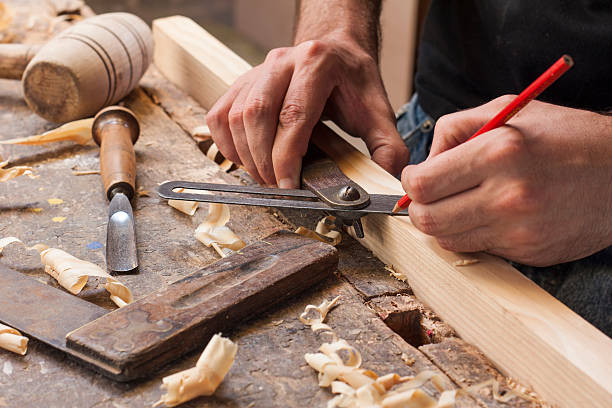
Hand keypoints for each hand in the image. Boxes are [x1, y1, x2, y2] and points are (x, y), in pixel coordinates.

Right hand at [206, 35, 408, 187]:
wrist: (334, 50)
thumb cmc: (352, 80)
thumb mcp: (378, 109)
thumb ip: (387, 147)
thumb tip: (389, 182)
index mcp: (317, 63)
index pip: (293, 115)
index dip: (286, 156)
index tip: (288, 185)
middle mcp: (281, 62)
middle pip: (256, 115)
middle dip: (263, 160)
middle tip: (277, 186)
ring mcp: (257, 71)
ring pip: (235, 116)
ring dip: (245, 155)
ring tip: (265, 176)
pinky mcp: (242, 83)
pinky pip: (220, 115)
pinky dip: (226, 143)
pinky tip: (245, 158)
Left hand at [401, 96, 611, 265]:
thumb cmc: (566, 136)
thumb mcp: (508, 110)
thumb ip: (454, 129)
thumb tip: (424, 161)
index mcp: (498, 153)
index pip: (422, 185)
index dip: (411, 182)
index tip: (418, 177)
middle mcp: (507, 196)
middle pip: (427, 220)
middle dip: (420, 207)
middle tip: (431, 195)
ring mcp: (519, 231)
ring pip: (448, 240)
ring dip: (444, 223)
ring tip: (461, 203)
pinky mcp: (529, 253)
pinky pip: (479, 250)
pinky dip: (474, 234)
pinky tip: (490, 215)